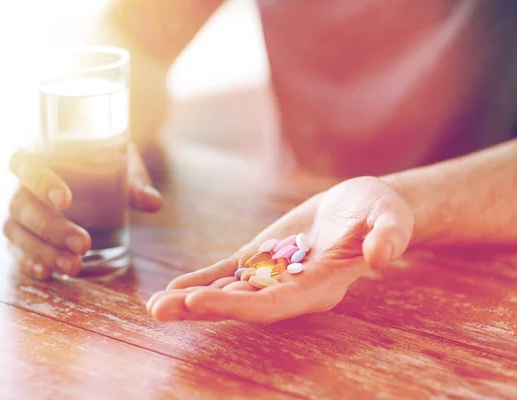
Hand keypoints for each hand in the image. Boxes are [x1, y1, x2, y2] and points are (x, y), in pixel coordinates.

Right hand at [3, 143, 161, 279]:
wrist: (97, 176)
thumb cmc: (105, 165)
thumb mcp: (122, 167)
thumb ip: (135, 183)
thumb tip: (154, 202)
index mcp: (42, 157)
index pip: (26, 164)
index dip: (39, 180)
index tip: (64, 199)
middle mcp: (23, 185)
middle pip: (22, 205)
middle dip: (51, 228)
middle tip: (84, 244)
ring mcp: (20, 214)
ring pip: (17, 232)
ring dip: (44, 251)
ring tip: (74, 267)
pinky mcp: (23, 237)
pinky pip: (17, 251)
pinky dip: (30, 263)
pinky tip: (48, 274)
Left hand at [147, 176, 412, 322]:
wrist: (365, 206)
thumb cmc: (382, 213)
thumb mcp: (391, 219)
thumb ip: (388, 237)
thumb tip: (381, 258)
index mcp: (322, 286)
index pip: (275, 303)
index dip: (238, 305)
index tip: (199, 300)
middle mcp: (294, 289)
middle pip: (243, 304)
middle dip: (202, 307)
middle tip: (159, 310)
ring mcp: (275, 275)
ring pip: (230, 291)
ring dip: (193, 299)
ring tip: (155, 306)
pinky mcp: (264, 258)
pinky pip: (229, 272)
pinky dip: (202, 278)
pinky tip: (174, 287)